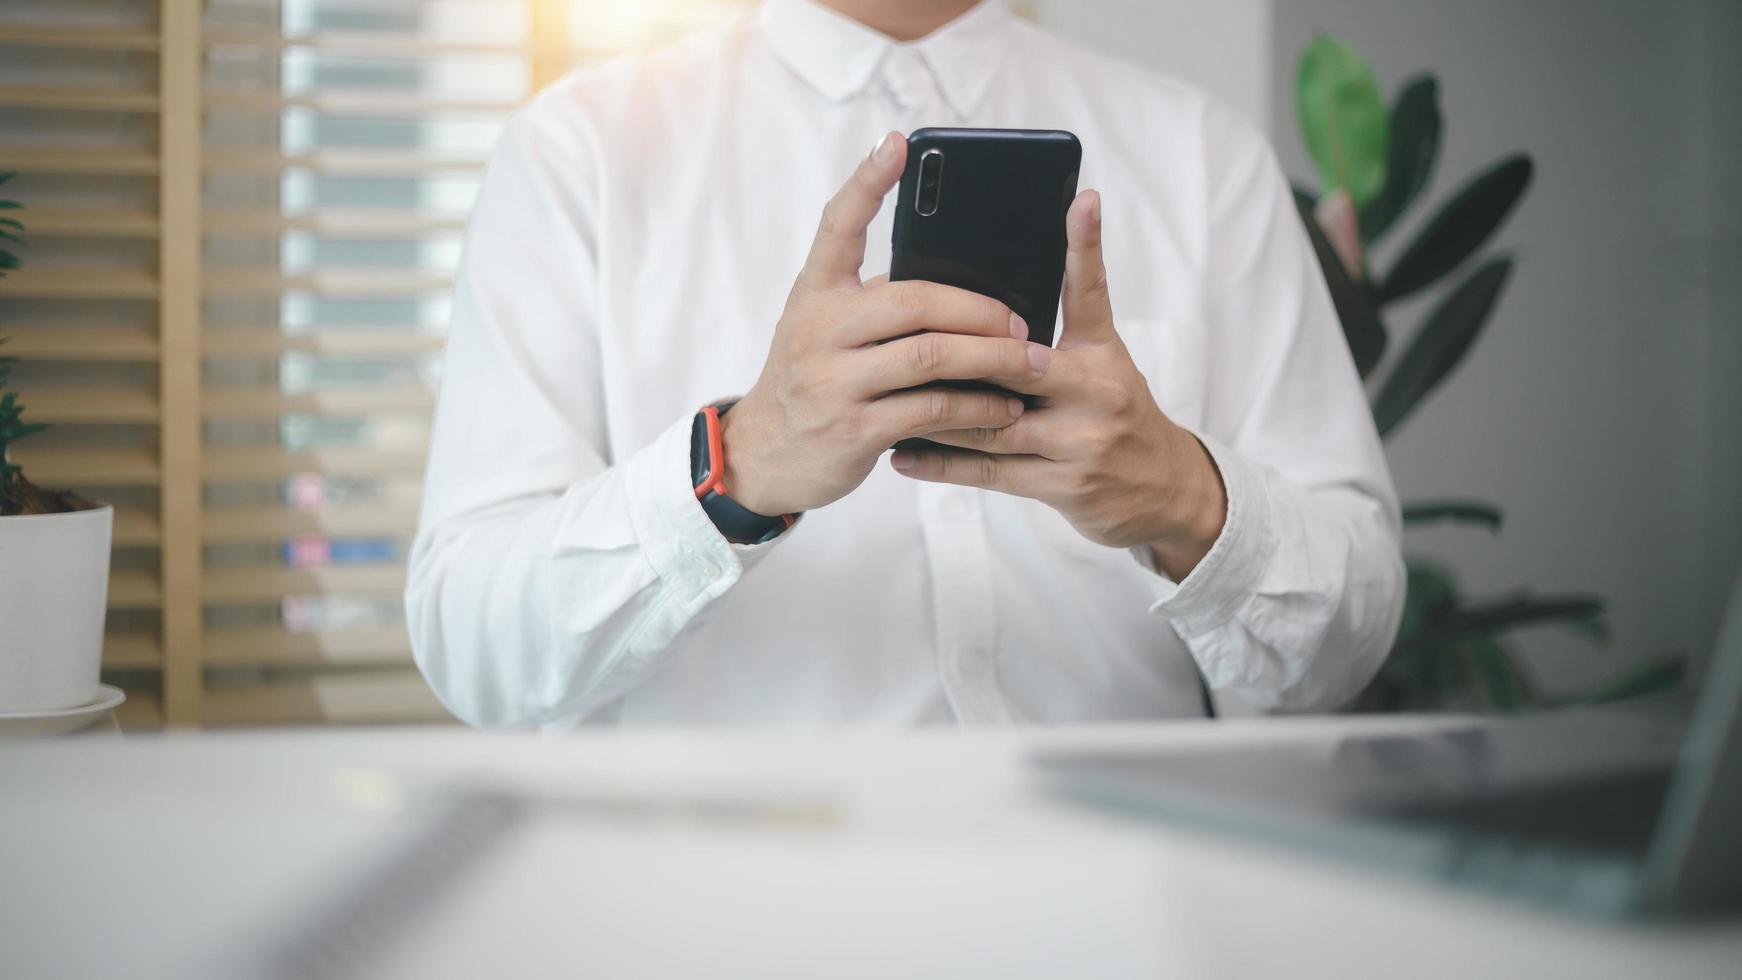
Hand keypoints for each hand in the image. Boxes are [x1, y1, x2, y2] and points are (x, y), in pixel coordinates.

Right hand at [723, 132, 1050, 516]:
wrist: (763, 455)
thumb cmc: (814, 381)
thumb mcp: (825, 331)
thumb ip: (875, 305)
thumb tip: (965, 283)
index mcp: (815, 294)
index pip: (837, 225)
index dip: (867, 181)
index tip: (899, 143)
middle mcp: (819, 330)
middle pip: (913, 300)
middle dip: (979, 309)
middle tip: (1023, 322)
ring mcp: (834, 381)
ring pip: (931, 357)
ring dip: (992, 360)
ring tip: (1032, 364)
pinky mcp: (854, 429)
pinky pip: (931, 410)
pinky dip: (977, 408)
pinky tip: (1004, 409)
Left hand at [888, 190, 1227, 579]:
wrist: (1162, 490)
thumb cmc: (1117, 411)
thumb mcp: (1105, 359)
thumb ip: (1067, 320)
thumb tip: (1015, 273)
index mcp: (1102, 354)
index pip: (1091, 291)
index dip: (1086, 244)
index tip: (1079, 201)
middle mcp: (1095, 393)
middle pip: (1013, 365)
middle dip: (958, 354)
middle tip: (901, 337)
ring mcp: (1078, 444)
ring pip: (990, 422)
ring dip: (934, 411)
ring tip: (885, 397)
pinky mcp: (1060, 486)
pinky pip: (989, 471)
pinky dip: (942, 462)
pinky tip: (903, 454)